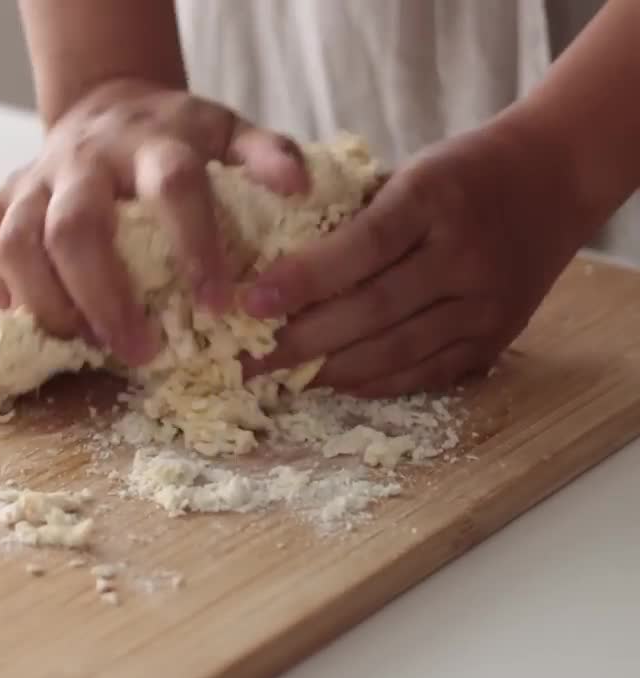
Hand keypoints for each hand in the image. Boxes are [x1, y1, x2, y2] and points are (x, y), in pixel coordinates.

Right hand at [0, 78, 308, 366]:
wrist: (107, 103)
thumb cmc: (173, 137)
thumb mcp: (227, 131)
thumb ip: (264, 154)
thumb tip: (301, 188)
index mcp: (150, 143)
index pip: (172, 187)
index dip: (194, 246)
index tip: (216, 306)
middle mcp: (83, 160)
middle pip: (76, 227)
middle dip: (105, 298)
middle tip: (138, 352)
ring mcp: (33, 181)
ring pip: (17, 243)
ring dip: (47, 304)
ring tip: (82, 347)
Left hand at [241, 122, 592, 396]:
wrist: (556, 180)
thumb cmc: (461, 173)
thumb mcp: (409, 171)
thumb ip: (351, 214)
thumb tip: (272, 262)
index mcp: (434, 198)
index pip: (360, 247)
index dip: (302, 279)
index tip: (248, 301)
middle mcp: (465, 255)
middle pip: (372, 310)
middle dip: (299, 340)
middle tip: (244, 359)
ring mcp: (485, 303)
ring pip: (395, 351)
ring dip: (328, 370)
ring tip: (277, 377)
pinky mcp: (496, 338)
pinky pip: (424, 372)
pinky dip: (372, 382)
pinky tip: (330, 382)